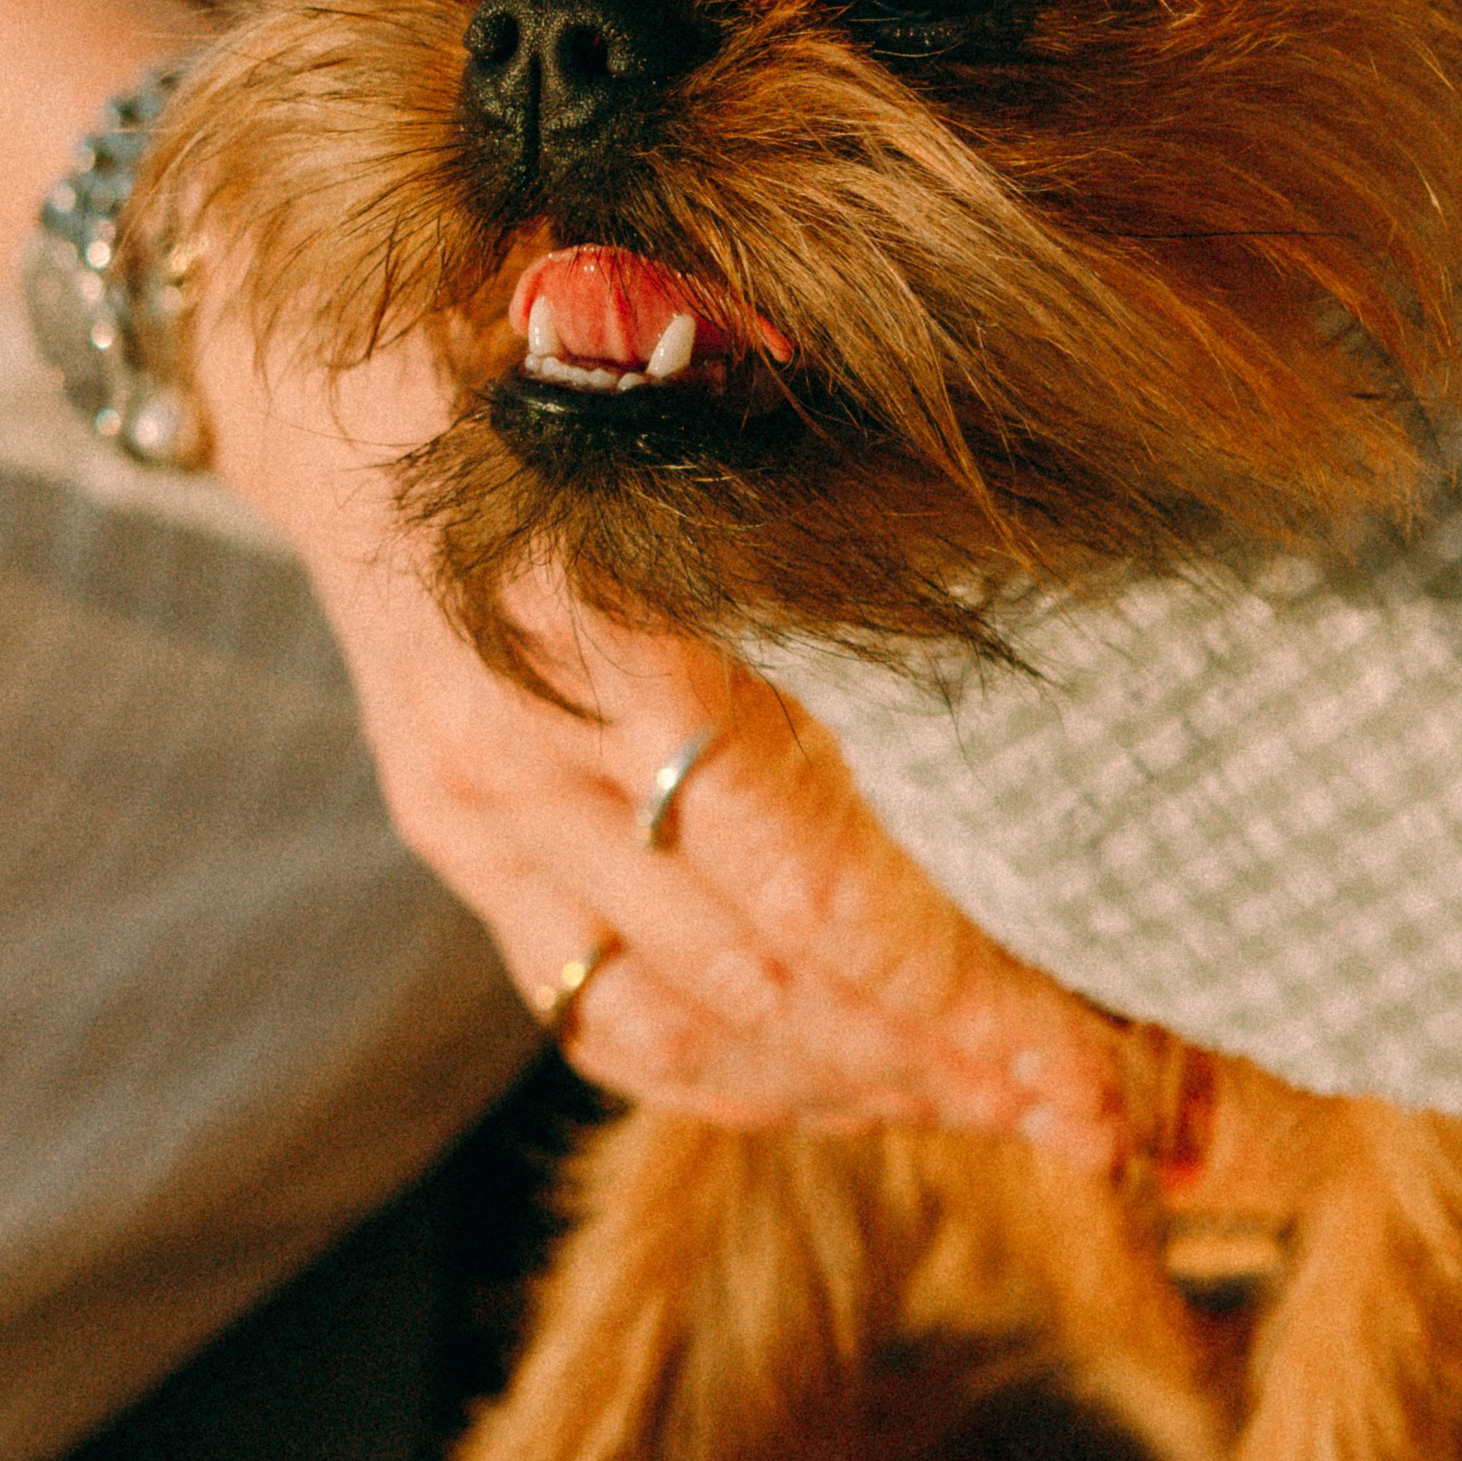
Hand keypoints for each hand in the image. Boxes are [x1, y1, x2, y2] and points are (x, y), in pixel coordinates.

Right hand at [195, 303, 1124, 1154]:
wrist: (351, 368)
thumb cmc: (577, 340)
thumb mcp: (712, 384)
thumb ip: (850, 493)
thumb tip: (1068, 543)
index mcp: (605, 630)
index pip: (808, 886)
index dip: (954, 993)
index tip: (1092, 1067)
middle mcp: (525, 756)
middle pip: (768, 983)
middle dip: (951, 1067)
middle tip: (1110, 1119)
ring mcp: (479, 821)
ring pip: (688, 1030)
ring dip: (861, 1088)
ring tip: (1013, 1110)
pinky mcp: (463, 853)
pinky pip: (605, 1019)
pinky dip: (739, 1076)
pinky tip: (859, 1087)